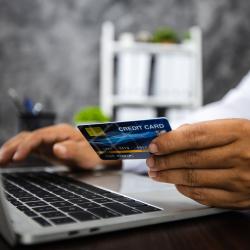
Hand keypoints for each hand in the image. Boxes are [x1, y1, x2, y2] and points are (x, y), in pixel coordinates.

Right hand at [0, 124, 119, 168]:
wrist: (100, 154)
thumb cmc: (95, 154)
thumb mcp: (87, 154)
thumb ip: (73, 150)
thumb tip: (57, 148)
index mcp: (62, 132)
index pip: (39, 136)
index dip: (27, 145)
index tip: (17, 157)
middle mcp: (54, 134)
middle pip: (28, 136)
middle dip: (12, 146)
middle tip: (0, 159)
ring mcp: (50, 141)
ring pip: (26, 141)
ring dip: (12, 148)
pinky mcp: (48, 148)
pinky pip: (30, 148)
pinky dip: (18, 152)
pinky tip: (10, 160)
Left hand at [146, 119, 249, 208]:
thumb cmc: (246, 141)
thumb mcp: (230, 128)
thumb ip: (200, 131)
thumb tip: (169, 138)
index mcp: (236, 132)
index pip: (194, 137)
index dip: (169, 142)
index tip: (153, 145)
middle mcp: (239, 156)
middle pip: (191, 159)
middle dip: (164, 161)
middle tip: (151, 161)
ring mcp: (239, 179)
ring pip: (193, 179)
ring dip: (169, 176)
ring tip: (155, 173)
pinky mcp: (238, 197)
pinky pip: (204, 195)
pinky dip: (185, 189)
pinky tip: (175, 183)